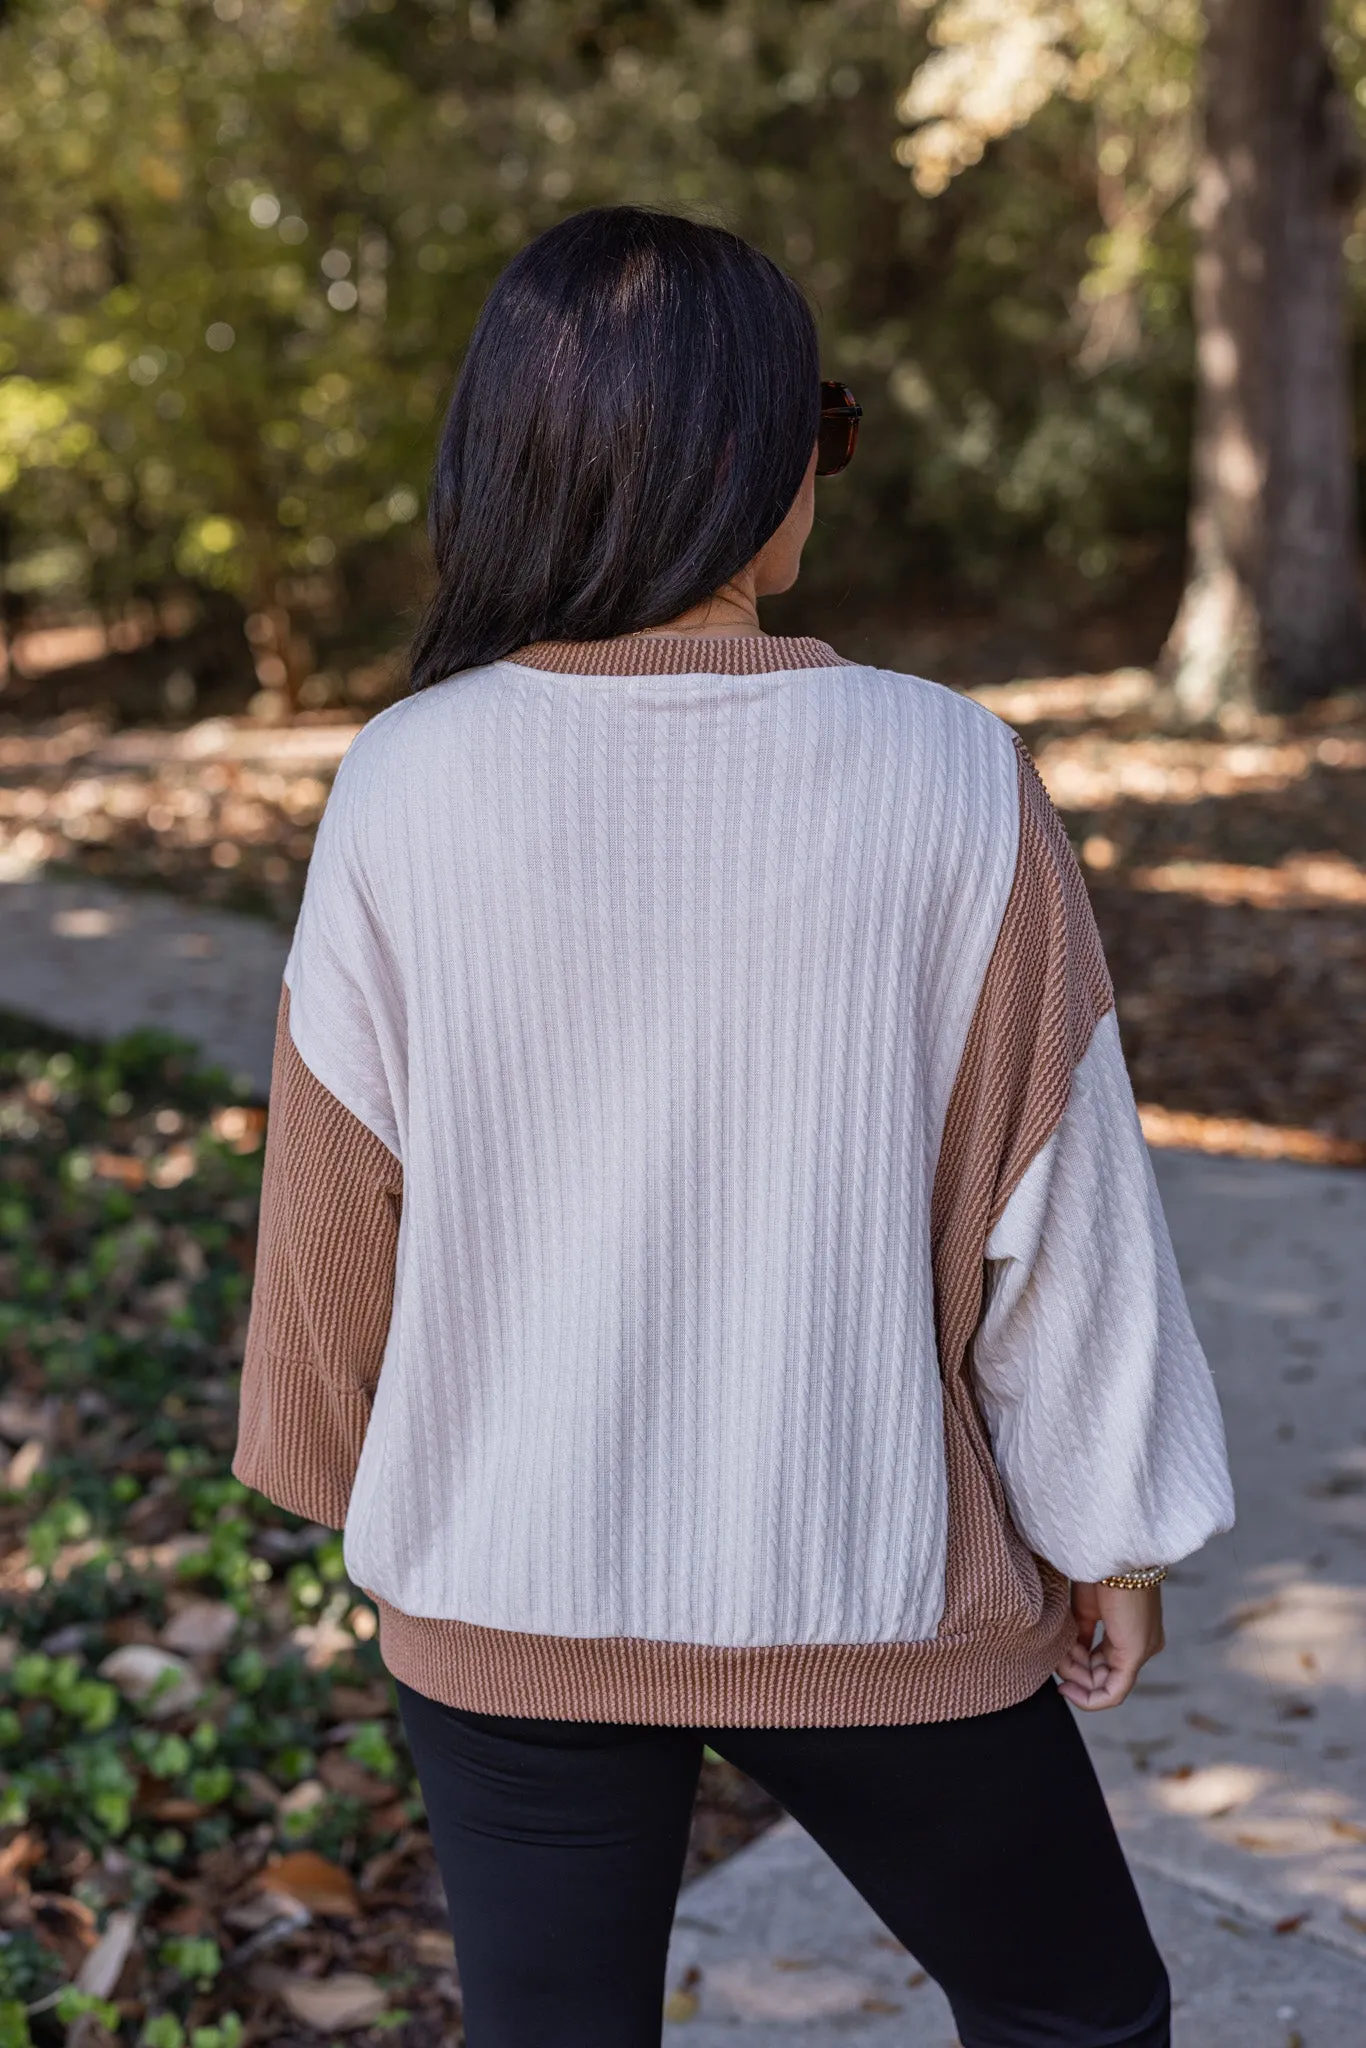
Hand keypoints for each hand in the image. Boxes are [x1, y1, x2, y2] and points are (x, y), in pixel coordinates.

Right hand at [1058, 1581, 1164, 1709]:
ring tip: (1057, 1658)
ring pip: (1105, 1683)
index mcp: (1132, 1631)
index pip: (1102, 1661)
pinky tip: (1068, 1688)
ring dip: (1076, 1677)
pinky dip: (1090, 1697)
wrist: (1112, 1555)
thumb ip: (1082, 1634)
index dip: (1076, 1667)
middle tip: (1053, 1659)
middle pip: (1103, 1674)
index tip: (1055, 1661)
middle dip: (1074, 1672)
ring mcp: (1142, 1651)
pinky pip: (1113, 1691)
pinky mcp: (1135, 1654)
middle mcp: (1142, 1646)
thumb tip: (1068, 1656)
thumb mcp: (1087, 1608)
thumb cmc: (1101, 1572)